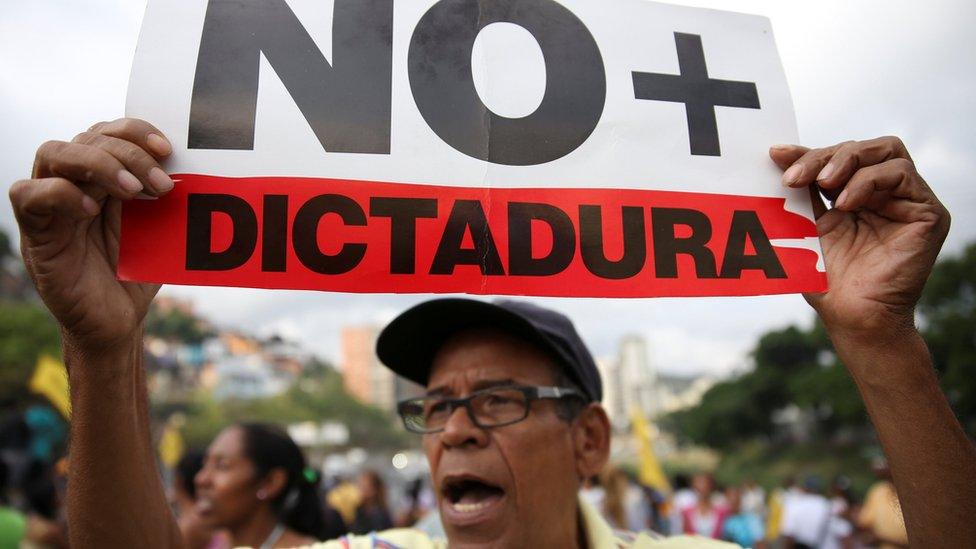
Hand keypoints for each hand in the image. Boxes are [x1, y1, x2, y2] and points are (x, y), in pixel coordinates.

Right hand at [9, 118, 173, 350]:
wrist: (118, 322)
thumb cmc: (138, 273)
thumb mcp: (160, 229)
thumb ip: (168, 198)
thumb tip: (200, 167)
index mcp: (104, 177)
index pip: (109, 131)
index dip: (136, 130)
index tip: (168, 149)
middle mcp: (74, 183)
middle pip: (86, 138)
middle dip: (128, 153)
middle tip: (161, 184)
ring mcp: (52, 205)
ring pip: (55, 153)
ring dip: (99, 165)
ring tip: (133, 191)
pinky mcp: (35, 232)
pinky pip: (28, 194)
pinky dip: (61, 193)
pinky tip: (91, 209)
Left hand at [769, 136, 949, 337]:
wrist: (852, 316)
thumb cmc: (827, 280)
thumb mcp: (808, 225)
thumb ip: (802, 192)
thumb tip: (778, 155)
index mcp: (857, 196)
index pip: (837, 159)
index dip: (808, 152)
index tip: (775, 154)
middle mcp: (886, 195)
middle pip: (863, 149)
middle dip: (825, 156)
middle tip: (795, 177)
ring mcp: (909, 202)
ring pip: (886, 151)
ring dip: (847, 162)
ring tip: (822, 185)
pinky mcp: (929, 213)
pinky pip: (902, 174)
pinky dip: (868, 181)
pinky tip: (844, 203)